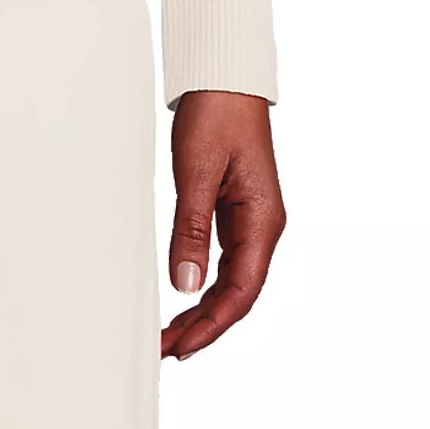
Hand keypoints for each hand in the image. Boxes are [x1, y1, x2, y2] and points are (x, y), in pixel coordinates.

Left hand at [162, 89, 285, 360]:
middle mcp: (262, 226)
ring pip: (229, 279)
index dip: (212, 324)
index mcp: (263, 220)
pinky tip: (184, 296)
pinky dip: (203, 282)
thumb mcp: (197, 172)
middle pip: (237, 293)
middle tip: (166, 350)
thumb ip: (192, 230)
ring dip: (202, 309)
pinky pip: (222, 259)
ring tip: (170, 335)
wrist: (223, 78)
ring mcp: (250, 219)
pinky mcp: (234, 210)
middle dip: (204, 326)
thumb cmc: (216, 115)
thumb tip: (185, 286)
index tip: (182, 347)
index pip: (241, 290)